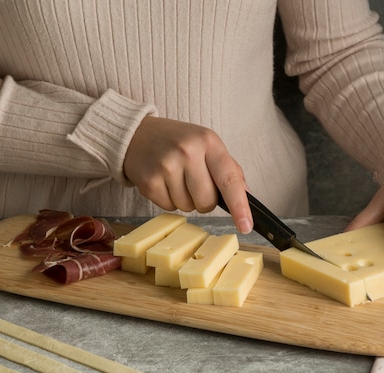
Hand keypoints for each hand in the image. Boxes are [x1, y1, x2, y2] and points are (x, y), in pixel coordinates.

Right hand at [124, 116, 252, 232]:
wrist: (138, 135)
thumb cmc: (179, 142)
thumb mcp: (208, 145)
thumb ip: (229, 169)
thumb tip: (245, 196)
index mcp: (209, 142)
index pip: (229, 179)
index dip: (240, 206)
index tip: (246, 226)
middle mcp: (188, 152)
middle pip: (207, 201)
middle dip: (205, 201)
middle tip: (194, 182)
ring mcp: (166, 166)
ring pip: (188, 208)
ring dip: (185, 200)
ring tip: (176, 178)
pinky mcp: (149, 181)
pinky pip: (169, 208)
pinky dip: (168, 200)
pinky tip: (163, 181)